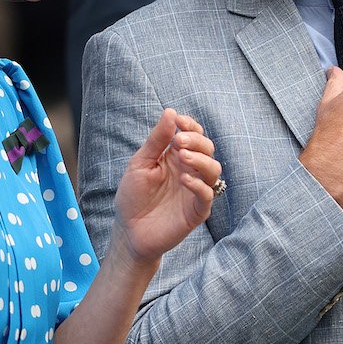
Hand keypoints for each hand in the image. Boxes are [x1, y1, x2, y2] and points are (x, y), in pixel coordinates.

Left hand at [114, 108, 221, 261]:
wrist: (129, 231)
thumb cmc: (133, 196)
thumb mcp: (140, 163)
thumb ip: (157, 140)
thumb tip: (170, 112)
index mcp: (176, 157)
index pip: (194, 135)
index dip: (190, 126)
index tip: (179, 122)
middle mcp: (190, 171)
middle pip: (207, 148)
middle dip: (196, 141)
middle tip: (179, 142)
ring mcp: (195, 191)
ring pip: (214, 170)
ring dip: (201, 160)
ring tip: (183, 157)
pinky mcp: (196, 210)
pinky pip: (208, 195)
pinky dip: (199, 184)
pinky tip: (183, 179)